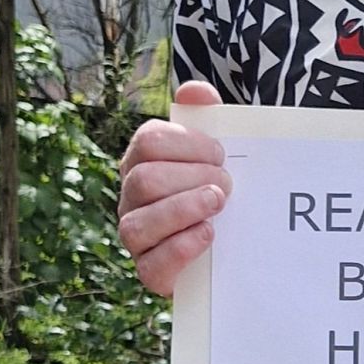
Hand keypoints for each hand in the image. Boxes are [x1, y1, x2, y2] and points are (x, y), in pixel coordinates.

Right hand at [117, 79, 229, 295]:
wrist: (232, 243)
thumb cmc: (216, 184)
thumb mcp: (216, 150)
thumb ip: (206, 115)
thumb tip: (196, 91)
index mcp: (143, 160)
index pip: (149, 141)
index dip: (189, 144)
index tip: (221, 152)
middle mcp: (131, 197)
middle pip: (144, 181)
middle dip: (191, 178)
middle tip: (226, 183)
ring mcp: (136, 236)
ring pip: (137, 225)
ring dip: (183, 210)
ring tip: (218, 203)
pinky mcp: (150, 272)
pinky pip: (151, 265)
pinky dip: (182, 247)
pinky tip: (208, 233)